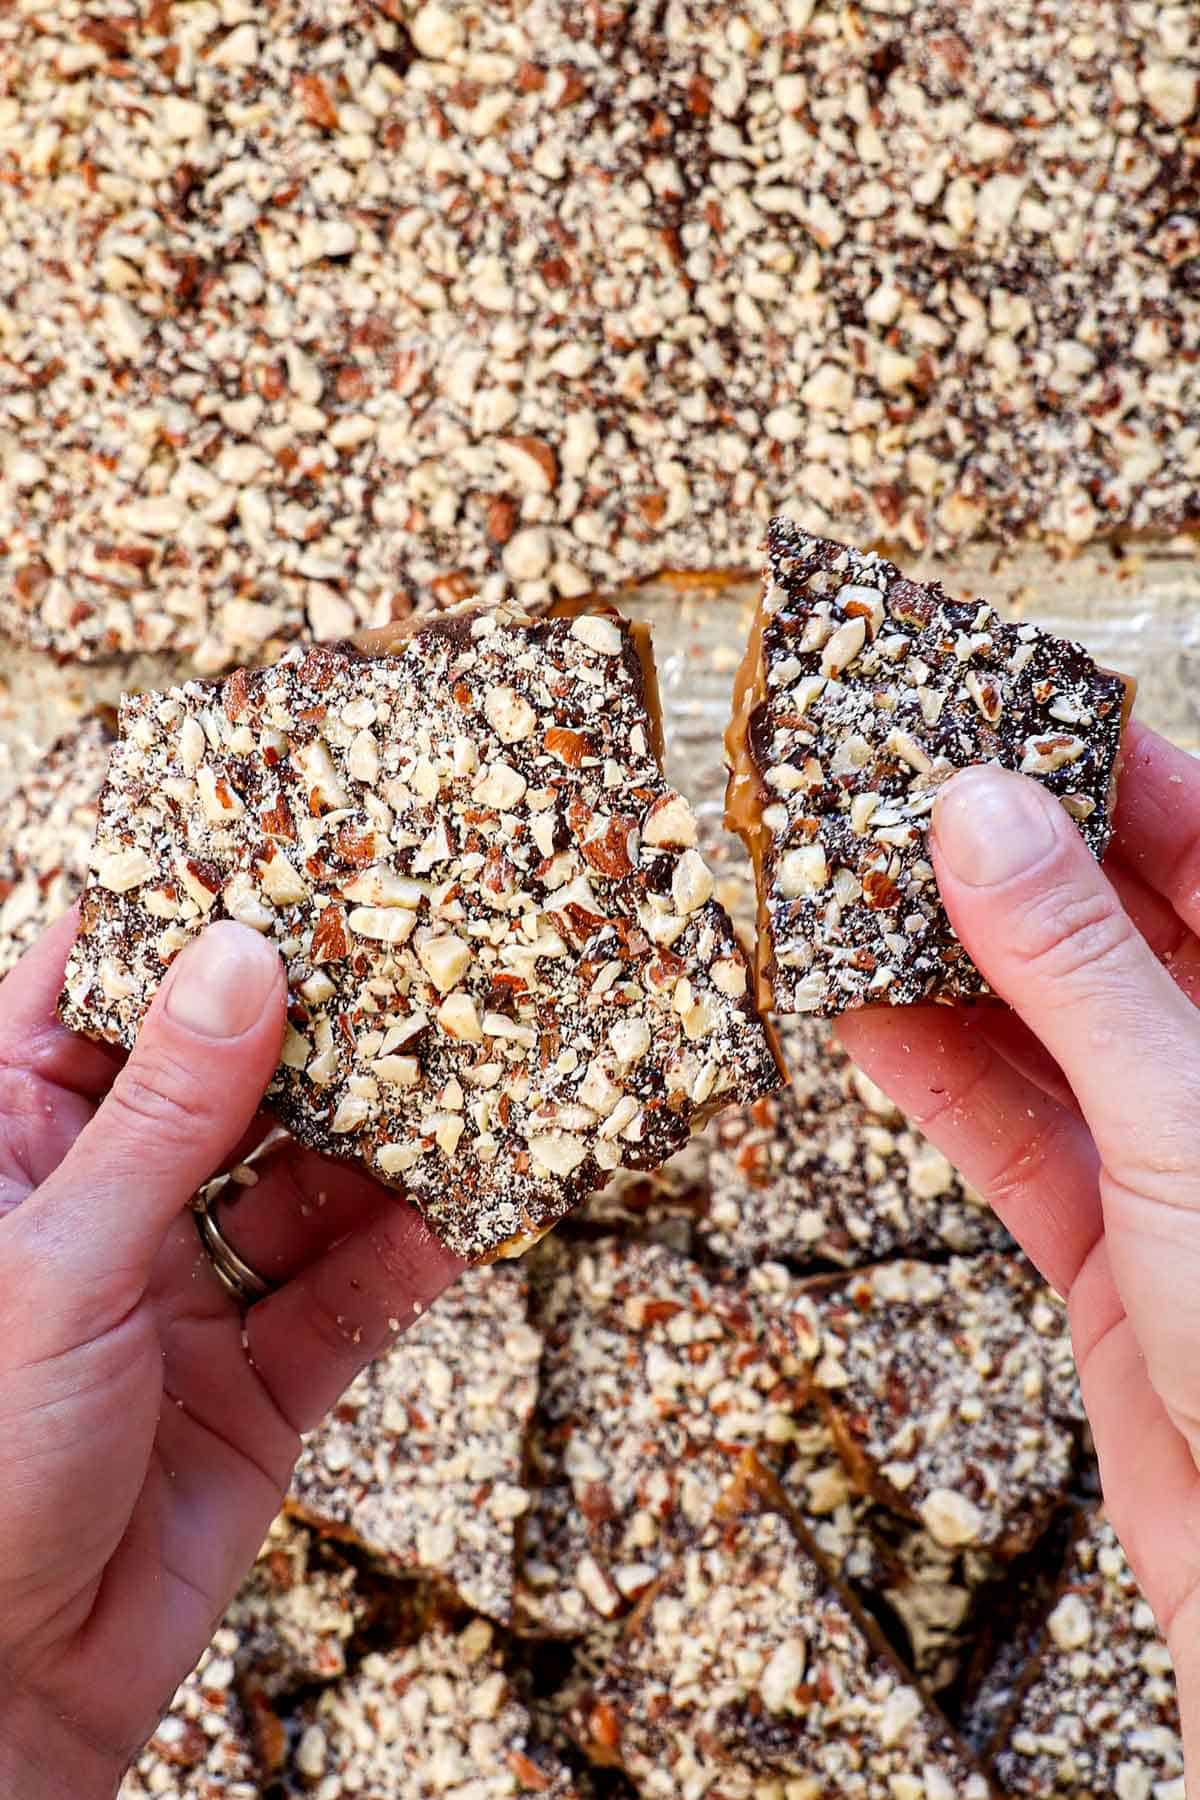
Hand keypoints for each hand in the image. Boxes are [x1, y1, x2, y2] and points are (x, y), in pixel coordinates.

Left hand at [0, 917, 462, 1797]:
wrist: (4, 1700)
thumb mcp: (61, 1263)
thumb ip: (165, 1116)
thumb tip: (243, 955)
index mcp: (12, 1150)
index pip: (96, 998)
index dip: (178, 920)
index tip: (275, 841)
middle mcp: (106, 1206)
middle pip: (231, 1080)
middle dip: (323, 1025)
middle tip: (420, 938)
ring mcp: (189, 1290)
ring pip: (309, 1182)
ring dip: (391, 1135)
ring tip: (481, 1057)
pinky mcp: (261, 1379)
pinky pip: (355, 1295)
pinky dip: (417, 1251)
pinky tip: (482, 1199)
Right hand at [838, 723, 1199, 1774]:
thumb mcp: (1182, 1118)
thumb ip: (1078, 967)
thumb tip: (983, 813)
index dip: (1101, 765)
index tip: (994, 706)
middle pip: (1109, 922)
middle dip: (999, 858)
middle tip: (888, 790)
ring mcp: (1171, 1151)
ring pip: (1041, 1022)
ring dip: (942, 963)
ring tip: (845, 890)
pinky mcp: (1107, 1235)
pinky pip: (1003, 1125)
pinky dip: (929, 1072)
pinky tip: (859, 1014)